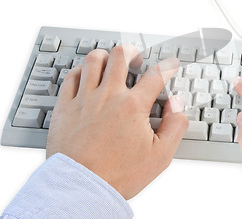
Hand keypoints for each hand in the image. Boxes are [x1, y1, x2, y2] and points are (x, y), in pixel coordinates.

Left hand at [46, 45, 188, 198]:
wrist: (81, 188)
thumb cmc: (118, 175)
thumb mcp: (160, 156)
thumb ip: (176, 125)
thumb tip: (177, 104)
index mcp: (133, 106)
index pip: (156, 74)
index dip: (168, 65)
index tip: (171, 64)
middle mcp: (108, 96)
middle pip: (121, 55)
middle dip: (133, 52)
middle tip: (136, 60)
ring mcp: (84, 99)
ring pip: (94, 60)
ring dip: (106, 57)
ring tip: (111, 64)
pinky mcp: (65, 107)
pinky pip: (71, 76)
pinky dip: (81, 70)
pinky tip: (87, 76)